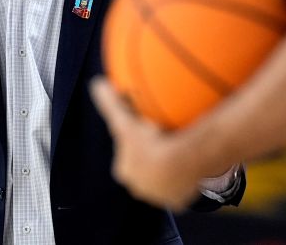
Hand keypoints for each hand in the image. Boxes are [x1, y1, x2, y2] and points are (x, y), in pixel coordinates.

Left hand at [91, 78, 201, 209]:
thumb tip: (96, 84)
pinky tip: (190, 161)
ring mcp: (158, 195)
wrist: (178, 166)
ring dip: (168, 165)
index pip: (127, 154)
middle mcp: (139, 187)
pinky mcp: (177, 201)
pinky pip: (181, 186)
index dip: (135, 141)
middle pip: (144, 167)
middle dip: (151, 154)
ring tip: (178, 147)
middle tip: (163, 136)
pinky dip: (184, 176)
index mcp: (125, 170)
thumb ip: (109, 104)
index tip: (146, 130)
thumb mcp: (125, 120)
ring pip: (163, 177)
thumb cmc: (148, 143)